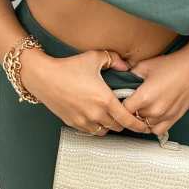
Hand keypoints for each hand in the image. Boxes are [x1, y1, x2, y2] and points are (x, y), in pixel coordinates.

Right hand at [21, 49, 148, 135]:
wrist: (44, 76)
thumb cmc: (69, 66)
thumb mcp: (94, 57)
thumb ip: (113, 59)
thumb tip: (125, 65)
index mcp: (104, 99)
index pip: (127, 118)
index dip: (138, 124)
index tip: (144, 126)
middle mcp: (96, 113)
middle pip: (117, 127)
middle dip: (123, 122)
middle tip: (125, 115)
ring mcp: (83, 120)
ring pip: (104, 131)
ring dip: (109, 125)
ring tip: (109, 115)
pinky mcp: (73, 123)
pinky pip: (90, 131)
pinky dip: (95, 126)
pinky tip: (94, 116)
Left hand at [120, 48, 188, 135]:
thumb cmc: (171, 65)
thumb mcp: (145, 65)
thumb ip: (130, 74)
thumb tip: (121, 79)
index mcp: (145, 97)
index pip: (124, 109)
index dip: (120, 104)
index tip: (121, 99)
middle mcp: (155, 110)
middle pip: (134, 119)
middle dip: (130, 111)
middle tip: (130, 102)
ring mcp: (166, 116)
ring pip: (145, 126)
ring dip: (141, 119)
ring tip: (141, 108)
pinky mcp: (175, 119)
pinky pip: (158, 130)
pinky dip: (152, 126)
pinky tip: (152, 115)